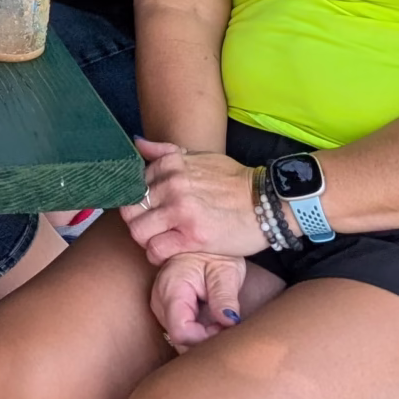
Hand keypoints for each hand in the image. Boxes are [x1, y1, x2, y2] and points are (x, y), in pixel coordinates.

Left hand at [122, 138, 266, 262]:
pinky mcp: (193, 236)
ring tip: (159, 242)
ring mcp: (181, 210)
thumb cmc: (233, 181)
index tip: (148, 212)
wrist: (267, 202)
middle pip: (131, 210)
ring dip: (145, 240)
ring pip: (138, 231)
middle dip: (138, 222)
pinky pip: (156, 249)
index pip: (132, 186)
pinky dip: (157, 255)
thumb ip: (165, 152)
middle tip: (152, 230)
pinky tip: (167, 253)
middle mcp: (172, 185)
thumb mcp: (199, 157)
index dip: (136, 202)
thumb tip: (137, 143)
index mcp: (170, 165)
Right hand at [150, 253, 256, 351]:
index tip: (223, 328)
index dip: (204, 338)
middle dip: (205, 340)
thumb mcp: (225, 271)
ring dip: (202, 337)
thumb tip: (229, 323)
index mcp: (172, 289)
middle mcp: (160, 301)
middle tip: (225, 325)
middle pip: (179, 339)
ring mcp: (161, 306)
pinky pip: (181, 331)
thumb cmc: (214, 254)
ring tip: (220, 321)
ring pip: (180, 339)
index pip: (181, 332)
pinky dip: (198, 333)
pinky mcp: (166, 310)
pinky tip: (212, 322)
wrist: (201, 239)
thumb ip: (225, 298)